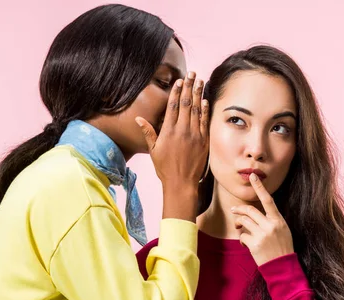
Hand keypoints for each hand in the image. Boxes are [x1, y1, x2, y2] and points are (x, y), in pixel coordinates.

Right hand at [136, 71, 208, 189]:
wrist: (181, 183)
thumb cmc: (165, 168)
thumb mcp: (153, 150)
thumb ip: (149, 132)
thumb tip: (139, 119)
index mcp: (169, 131)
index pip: (173, 106)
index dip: (176, 91)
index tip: (179, 81)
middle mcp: (182, 130)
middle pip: (187, 103)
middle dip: (189, 87)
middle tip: (192, 73)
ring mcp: (194, 135)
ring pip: (197, 109)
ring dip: (198, 94)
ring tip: (200, 81)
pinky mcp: (203, 141)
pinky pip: (204, 121)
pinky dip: (205, 109)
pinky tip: (205, 100)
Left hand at [231, 173, 294, 265]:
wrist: (283, 267)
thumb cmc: (282, 248)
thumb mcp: (282, 230)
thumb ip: (270, 220)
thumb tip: (252, 214)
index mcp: (278, 220)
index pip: (268, 200)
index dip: (259, 187)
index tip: (252, 176)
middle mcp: (270, 225)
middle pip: (249, 210)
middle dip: (239, 209)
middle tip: (233, 210)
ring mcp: (262, 234)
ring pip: (243, 221)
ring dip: (238, 223)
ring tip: (239, 228)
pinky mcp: (254, 244)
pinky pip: (242, 236)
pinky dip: (241, 239)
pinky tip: (246, 244)